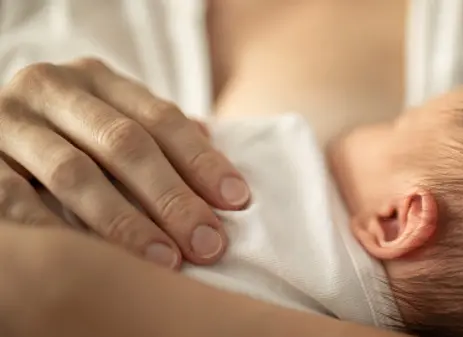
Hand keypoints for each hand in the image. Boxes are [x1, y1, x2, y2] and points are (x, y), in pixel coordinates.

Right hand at [0, 58, 249, 267]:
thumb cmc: (68, 131)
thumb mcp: (109, 118)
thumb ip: (156, 132)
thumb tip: (218, 154)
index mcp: (96, 78)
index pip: (161, 118)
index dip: (202, 160)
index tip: (237, 201)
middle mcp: (52, 89)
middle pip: (125, 144)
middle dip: (173, 197)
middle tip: (209, 242)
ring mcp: (9, 121)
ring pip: (74, 174)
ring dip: (125, 222)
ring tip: (166, 260)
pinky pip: (15, 200)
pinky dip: (57, 231)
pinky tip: (93, 261)